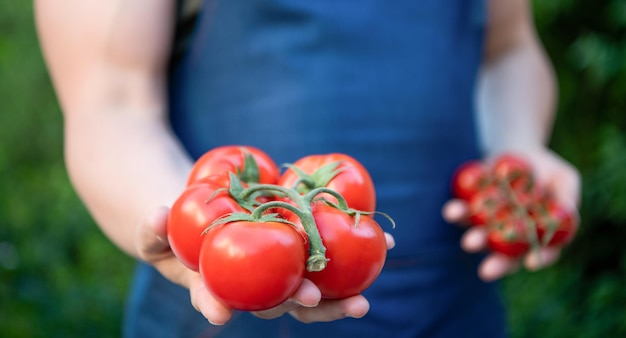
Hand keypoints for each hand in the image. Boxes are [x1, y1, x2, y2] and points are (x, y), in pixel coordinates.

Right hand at [136, 207, 395, 323]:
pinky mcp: (301, 256)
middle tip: (314, 301)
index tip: (217, 313)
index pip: (212, 299)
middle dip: (298, 306)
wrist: (206, 224)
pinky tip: (385, 243)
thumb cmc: (178, 232)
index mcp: (213, 287)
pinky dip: (358, 257)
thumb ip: (153, 228)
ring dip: (339, 299)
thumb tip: (155, 214)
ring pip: (311, 295)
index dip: (213, 305)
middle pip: (276, 305)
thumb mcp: (157, 231)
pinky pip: (329, 261)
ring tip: (364, 301)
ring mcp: (280, 278)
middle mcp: (251, 290)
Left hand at [442, 148, 580, 280]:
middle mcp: (512, 236)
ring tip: (469, 243)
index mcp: (539, 236)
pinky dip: (457, 212)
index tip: (531, 263)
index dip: (539, 258)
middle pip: (506, 255)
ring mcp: (490, 223)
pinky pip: (462, 212)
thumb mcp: (564, 179)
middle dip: (497, 264)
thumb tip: (566, 214)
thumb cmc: (548, 170)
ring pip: (481, 236)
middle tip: (487, 271)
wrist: (518, 150)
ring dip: (475, 240)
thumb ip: (567, 197)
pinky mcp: (471, 207)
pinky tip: (450, 212)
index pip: (542, 252)